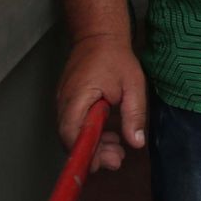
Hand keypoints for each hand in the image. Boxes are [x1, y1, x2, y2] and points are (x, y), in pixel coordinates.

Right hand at [56, 35, 146, 171]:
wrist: (99, 36)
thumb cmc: (116, 58)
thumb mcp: (133, 84)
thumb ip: (134, 114)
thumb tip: (136, 143)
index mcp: (79, 96)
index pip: (72, 132)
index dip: (84, 152)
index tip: (101, 164)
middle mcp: (65, 102)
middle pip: (70, 138)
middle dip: (92, 154)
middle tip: (117, 160)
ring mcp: (64, 102)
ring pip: (72, 133)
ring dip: (93, 145)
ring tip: (117, 151)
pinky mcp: (68, 103)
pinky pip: (74, 125)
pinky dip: (90, 134)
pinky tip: (109, 138)